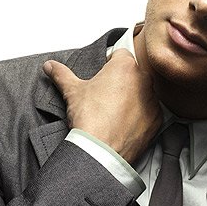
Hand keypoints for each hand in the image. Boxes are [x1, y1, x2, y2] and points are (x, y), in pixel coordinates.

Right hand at [43, 49, 161, 163]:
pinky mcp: (157, 119)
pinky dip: (139, 116)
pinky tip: (124, 123)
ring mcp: (152, 100)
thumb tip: (50, 66)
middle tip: (105, 96)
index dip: (109, 64)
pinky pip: (149, 112)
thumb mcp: (72, 91)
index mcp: (125, 66)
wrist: (100, 151)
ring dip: (132, 98)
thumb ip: (61, 74)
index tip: (102, 76)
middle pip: (133, 73)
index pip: (120, 54)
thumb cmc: (90, 119)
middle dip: (121, 81)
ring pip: (142, 92)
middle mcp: (143, 80)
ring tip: (114, 112)